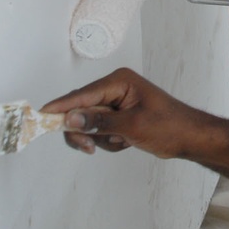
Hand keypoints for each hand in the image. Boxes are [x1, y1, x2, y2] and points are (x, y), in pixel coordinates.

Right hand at [41, 69, 206, 158]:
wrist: (189, 138)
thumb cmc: (168, 125)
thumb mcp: (131, 125)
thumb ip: (98, 122)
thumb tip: (70, 119)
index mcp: (118, 81)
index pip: (81, 94)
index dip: (60, 107)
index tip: (39, 116)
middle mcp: (114, 88)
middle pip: (80, 110)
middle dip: (85, 131)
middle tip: (89, 148)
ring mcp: (115, 103)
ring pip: (88, 124)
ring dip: (100, 139)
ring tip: (122, 141)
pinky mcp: (117, 117)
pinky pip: (99, 131)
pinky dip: (108, 141)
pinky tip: (126, 142)